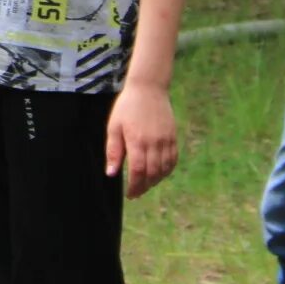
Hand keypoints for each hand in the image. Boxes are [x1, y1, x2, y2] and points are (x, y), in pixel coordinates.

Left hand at [106, 82, 177, 197]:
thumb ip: (113, 151)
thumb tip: (111, 173)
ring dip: (155, 181)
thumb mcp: (114, 126)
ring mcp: (166, 140)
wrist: (148, 88)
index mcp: (137, 140)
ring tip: (145, 185)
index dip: (134, 186)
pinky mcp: (173, 137)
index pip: (138, 171)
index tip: (130, 194)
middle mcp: (154, 143)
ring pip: (164, 169)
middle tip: (136, 193)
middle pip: (152, 173)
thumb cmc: (127, 107)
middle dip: (144, 187)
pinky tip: (159, 174)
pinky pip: (173, 160)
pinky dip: (167, 171)